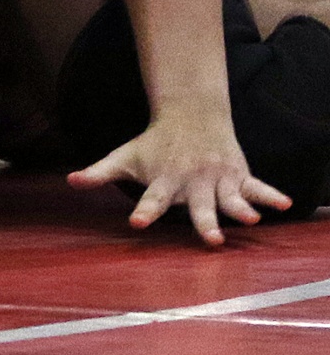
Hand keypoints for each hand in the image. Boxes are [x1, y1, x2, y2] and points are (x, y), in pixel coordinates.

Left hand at [67, 115, 291, 244]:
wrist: (191, 114)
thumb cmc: (153, 143)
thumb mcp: (124, 157)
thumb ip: (99, 172)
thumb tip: (69, 181)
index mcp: (164, 181)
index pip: (151, 199)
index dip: (144, 210)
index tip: (137, 223)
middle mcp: (193, 182)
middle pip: (198, 206)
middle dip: (204, 222)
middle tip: (211, 240)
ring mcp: (218, 178)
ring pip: (231, 197)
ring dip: (241, 208)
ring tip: (250, 220)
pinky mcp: (238, 174)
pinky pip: (257, 186)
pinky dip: (271, 195)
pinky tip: (286, 205)